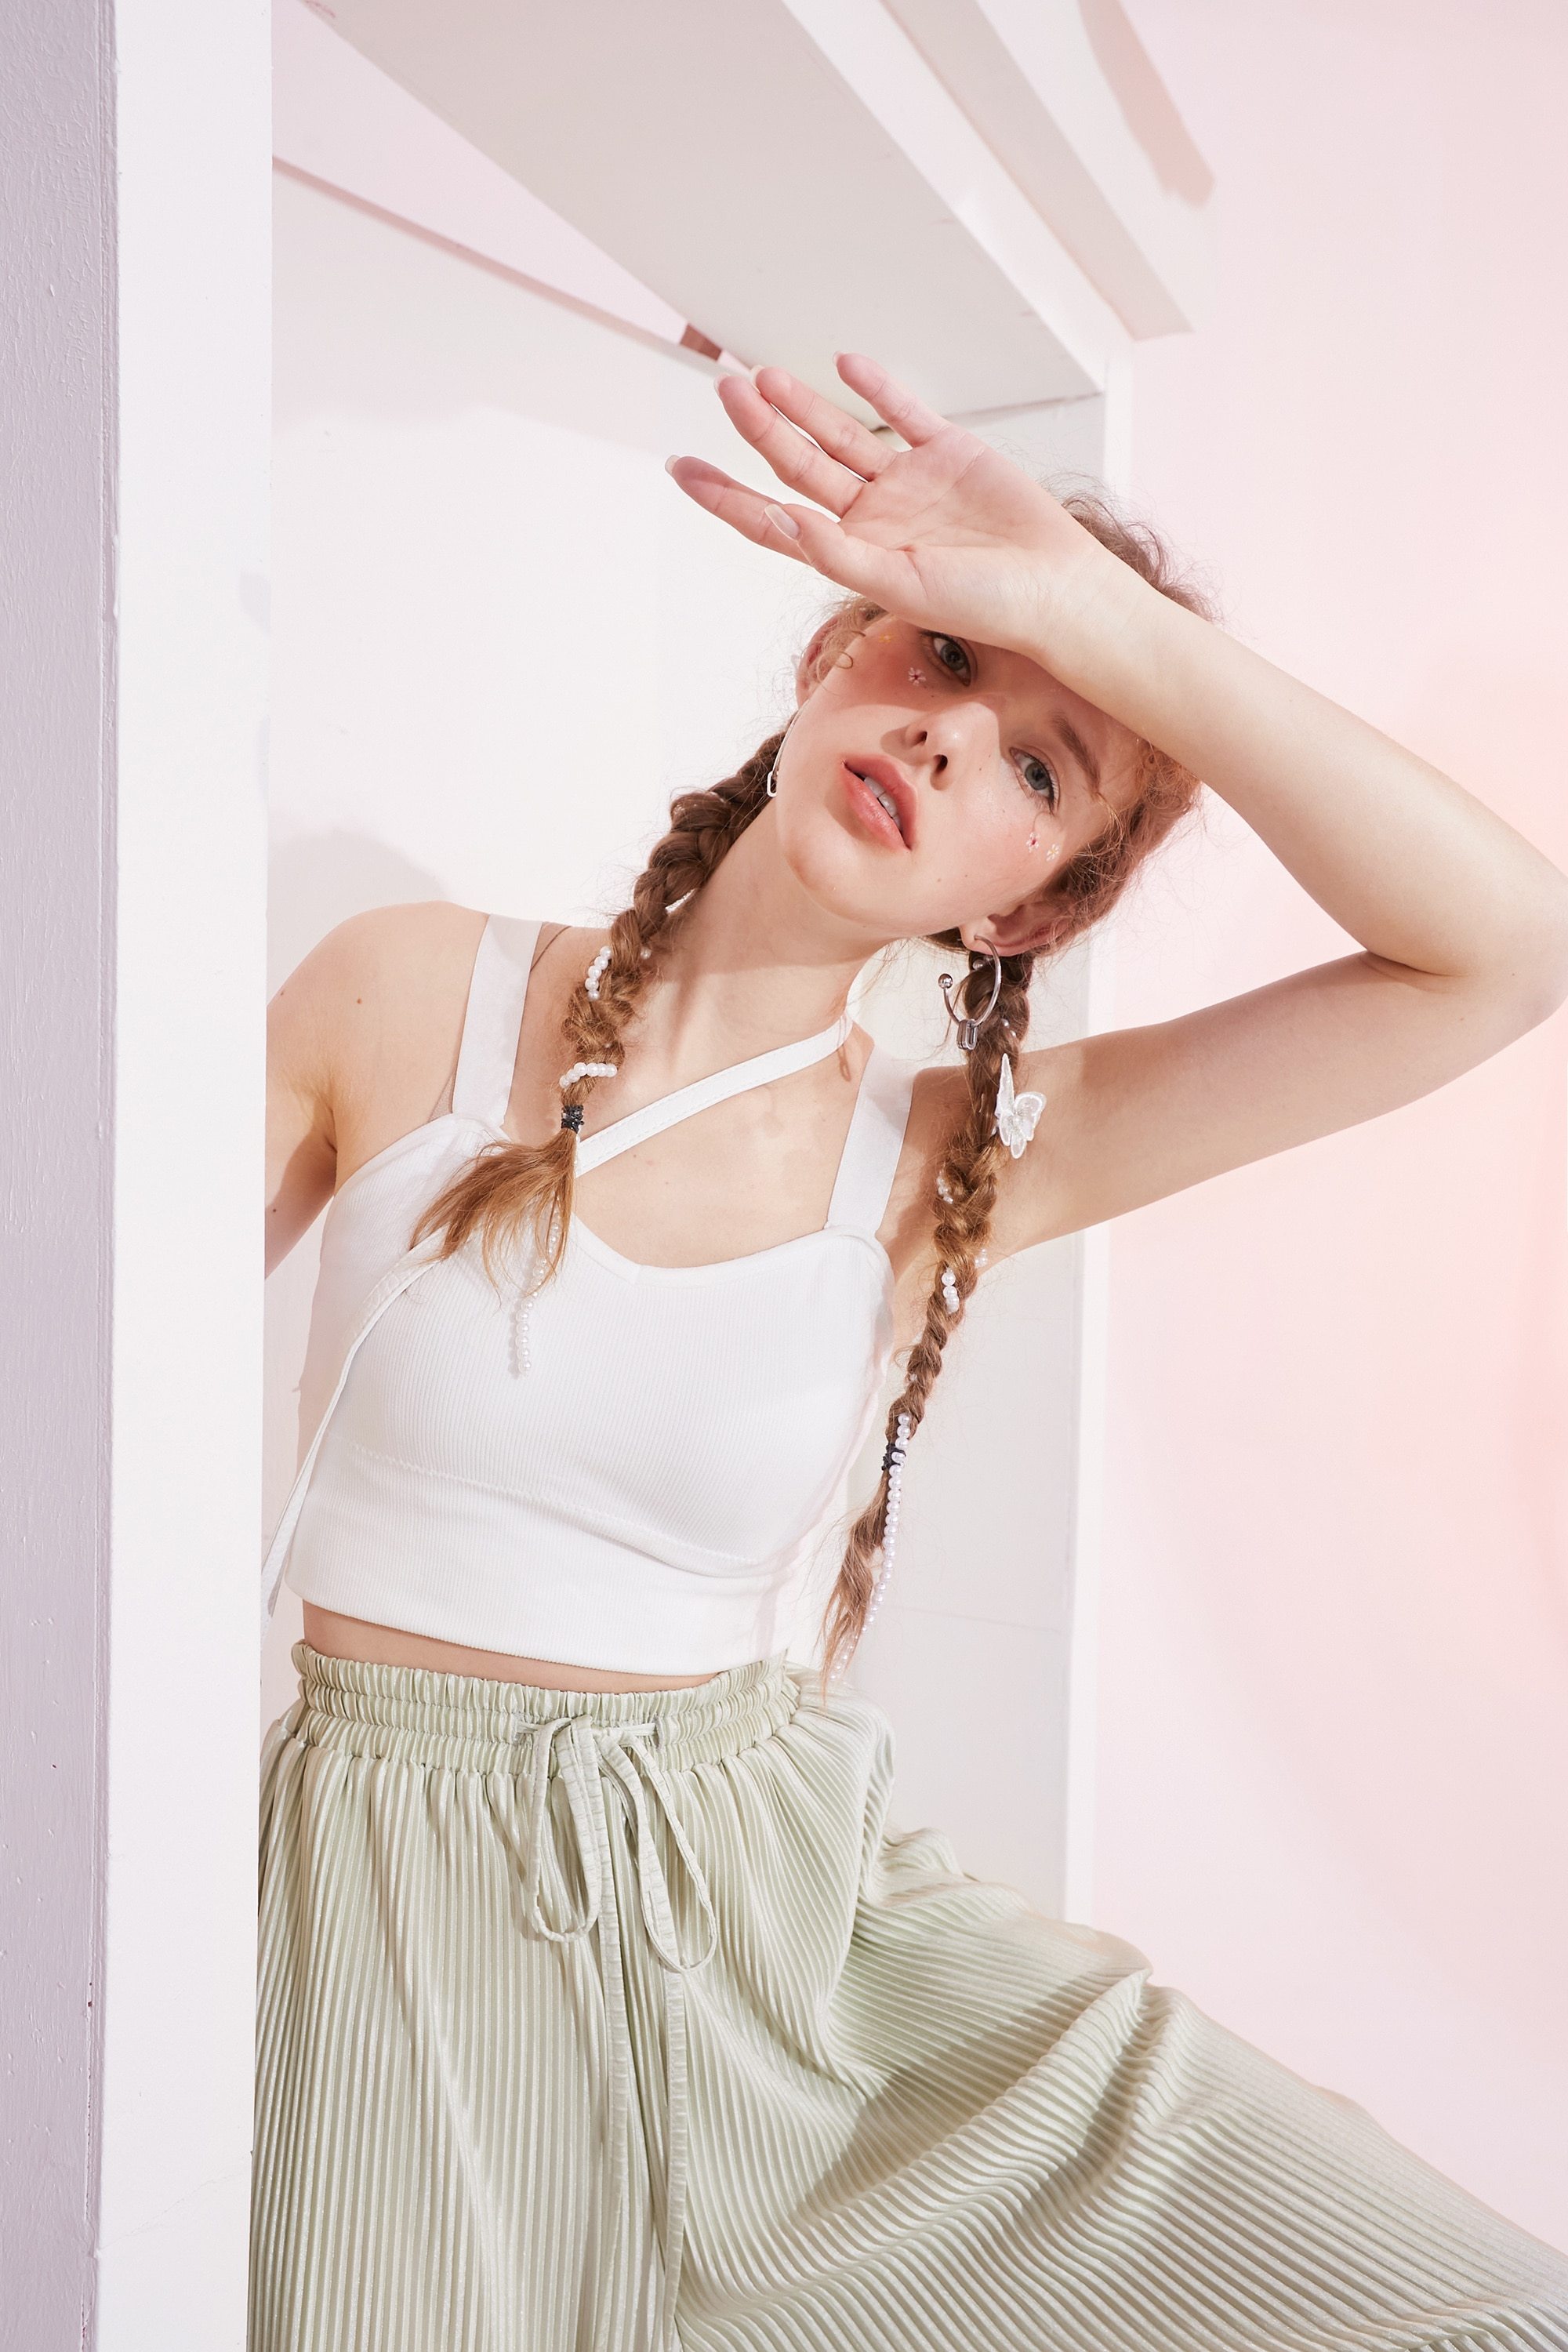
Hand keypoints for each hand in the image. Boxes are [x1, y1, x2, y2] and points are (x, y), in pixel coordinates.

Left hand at [664, 352, 1114, 658]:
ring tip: (763, 376)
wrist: (1054, 590)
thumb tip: (782, 520)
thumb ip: (839, 556)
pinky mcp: (949, 453)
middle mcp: (872, 516)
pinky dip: (877, 388)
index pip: (773, 520)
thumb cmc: (982, 606)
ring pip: (842, 435)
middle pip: (800, 466)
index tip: (682, 471)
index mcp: (852, 553)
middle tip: (724, 391)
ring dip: (804, 405)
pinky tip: (847, 364)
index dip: (726, 497)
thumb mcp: (902, 586)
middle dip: (759, 431)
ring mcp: (908, 482)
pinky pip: (904, 413)